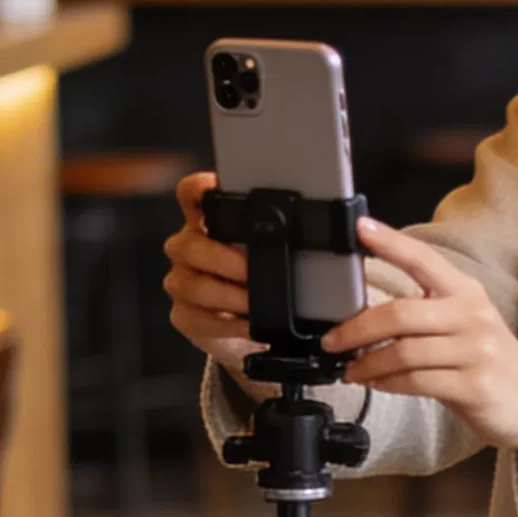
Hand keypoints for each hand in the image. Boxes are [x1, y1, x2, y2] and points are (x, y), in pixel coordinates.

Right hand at [162, 171, 275, 395]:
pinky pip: (198, 318)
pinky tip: (247, 325)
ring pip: (192, 284)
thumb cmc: (263, 281)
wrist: (250, 327)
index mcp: (209, 223)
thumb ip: (286, 234)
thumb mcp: (276, 253)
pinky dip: (226, 324)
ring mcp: (183, 280)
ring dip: (227, 295)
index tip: (214, 191)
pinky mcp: (184, 314)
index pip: (191, 194)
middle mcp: (190, 247)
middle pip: (190, 244)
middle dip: (223, 259)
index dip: (199, 189)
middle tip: (250, 271)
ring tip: (253, 303)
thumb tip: (334, 225)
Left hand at [321, 217, 517, 462]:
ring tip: (351, 370)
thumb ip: (423, 313)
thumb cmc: (488, 361)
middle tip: (333, 340)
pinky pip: (416, 382)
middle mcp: (472, 315)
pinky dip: (387, 383)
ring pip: (404, 352)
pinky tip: (376, 383)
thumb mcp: (464, 323)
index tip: (358, 228)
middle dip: (357, 328)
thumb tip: (363, 314)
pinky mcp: (473, 386)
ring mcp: (475, 352)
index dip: (390, 242)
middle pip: (401, 314)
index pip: (423, 258)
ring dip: (368, 363)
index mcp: (465, 291)